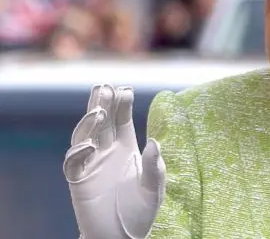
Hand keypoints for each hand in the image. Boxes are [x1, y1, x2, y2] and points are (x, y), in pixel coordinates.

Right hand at [63, 85, 165, 238]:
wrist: (123, 236)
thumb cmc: (141, 210)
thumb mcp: (154, 188)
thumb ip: (155, 167)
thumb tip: (154, 142)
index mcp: (126, 148)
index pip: (122, 120)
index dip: (123, 104)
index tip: (126, 89)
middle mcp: (107, 152)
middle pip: (102, 122)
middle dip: (102, 104)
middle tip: (104, 87)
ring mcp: (91, 164)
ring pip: (84, 136)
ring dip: (89, 123)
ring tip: (98, 111)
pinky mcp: (79, 181)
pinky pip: (73, 163)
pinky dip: (78, 153)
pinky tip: (89, 146)